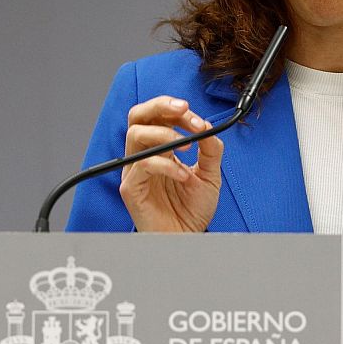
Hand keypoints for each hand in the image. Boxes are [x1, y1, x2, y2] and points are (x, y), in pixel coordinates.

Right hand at [119, 96, 222, 232]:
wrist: (188, 237)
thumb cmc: (192, 209)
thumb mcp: (210, 174)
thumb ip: (210, 149)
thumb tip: (208, 126)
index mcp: (159, 149)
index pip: (157, 116)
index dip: (175, 110)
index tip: (196, 117)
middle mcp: (144, 156)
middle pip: (137, 116)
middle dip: (160, 106)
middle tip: (184, 110)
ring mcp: (135, 171)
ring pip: (136, 134)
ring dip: (165, 133)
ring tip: (187, 146)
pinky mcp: (132, 188)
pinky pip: (143, 164)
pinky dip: (166, 165)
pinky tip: (183, 175)